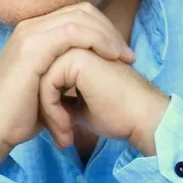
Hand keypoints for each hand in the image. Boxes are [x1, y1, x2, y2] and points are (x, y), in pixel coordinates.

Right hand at [0, 3, 135, 173]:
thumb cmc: (18, 116)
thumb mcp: (45, 88)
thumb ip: (63, 75)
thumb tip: (86, 78)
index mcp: (32, 33)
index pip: (75, 15)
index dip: (101, 30)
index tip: (120, 54)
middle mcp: (30, 27)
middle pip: (80, 11)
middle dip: (108, 30)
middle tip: (128, 55)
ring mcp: (30, 34)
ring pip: (80, 17)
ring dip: (108, 35)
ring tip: (124, 57)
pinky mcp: (34, 47)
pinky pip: (74, 32)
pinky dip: (97, 40)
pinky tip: (110, 57)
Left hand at [38, 47, 169, 155]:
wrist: (143, 119)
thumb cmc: (118, 114)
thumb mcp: (79, 105)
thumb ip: (60, 97)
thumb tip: (39, 103)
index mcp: (76, 51)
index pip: (44, 76)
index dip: (49, 107)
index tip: (62, 133)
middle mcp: (75, 44)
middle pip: (39, 77)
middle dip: (46, 111)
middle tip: (61, 138)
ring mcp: (76, 47)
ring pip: (40, 81)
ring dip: (48, 114)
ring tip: (64, 136)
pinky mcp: (77, 57)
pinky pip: (47, 84)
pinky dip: (52, 110)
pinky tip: (67, 128)